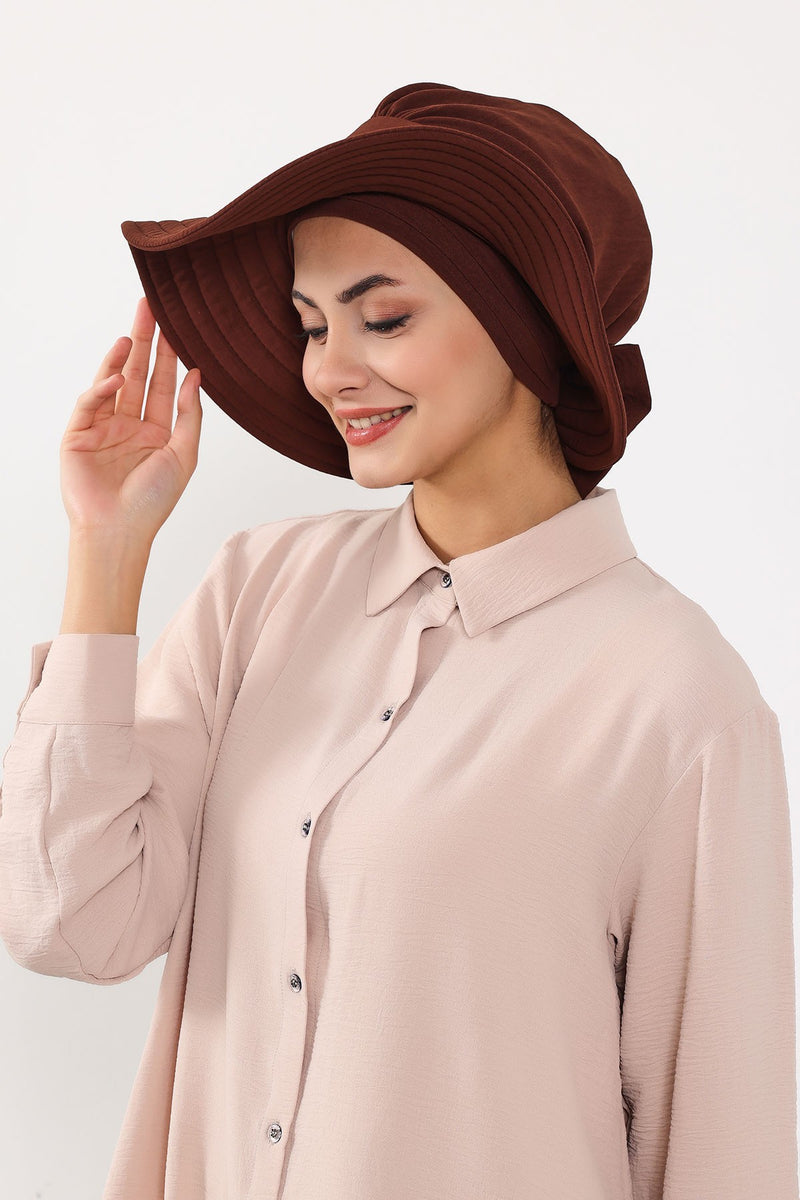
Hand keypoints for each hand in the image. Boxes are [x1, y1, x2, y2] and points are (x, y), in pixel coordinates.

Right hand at [60, 296, 201, 544]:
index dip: (168, 356)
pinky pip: (89, 404)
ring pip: (112, 384)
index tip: (175, 327)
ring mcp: (102, 429)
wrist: (119, 530)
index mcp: (156, 432)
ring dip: (120, 358)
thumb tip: (196, 375)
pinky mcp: (77, 435)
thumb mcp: (184, 455)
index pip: (163, 384)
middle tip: (149, 309)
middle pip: (136, 375)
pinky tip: (114, 379)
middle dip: (144, 343)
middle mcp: (129, 426)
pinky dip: (100, 389)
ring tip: (133, 333)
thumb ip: (190, 414)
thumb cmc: (153, 501)